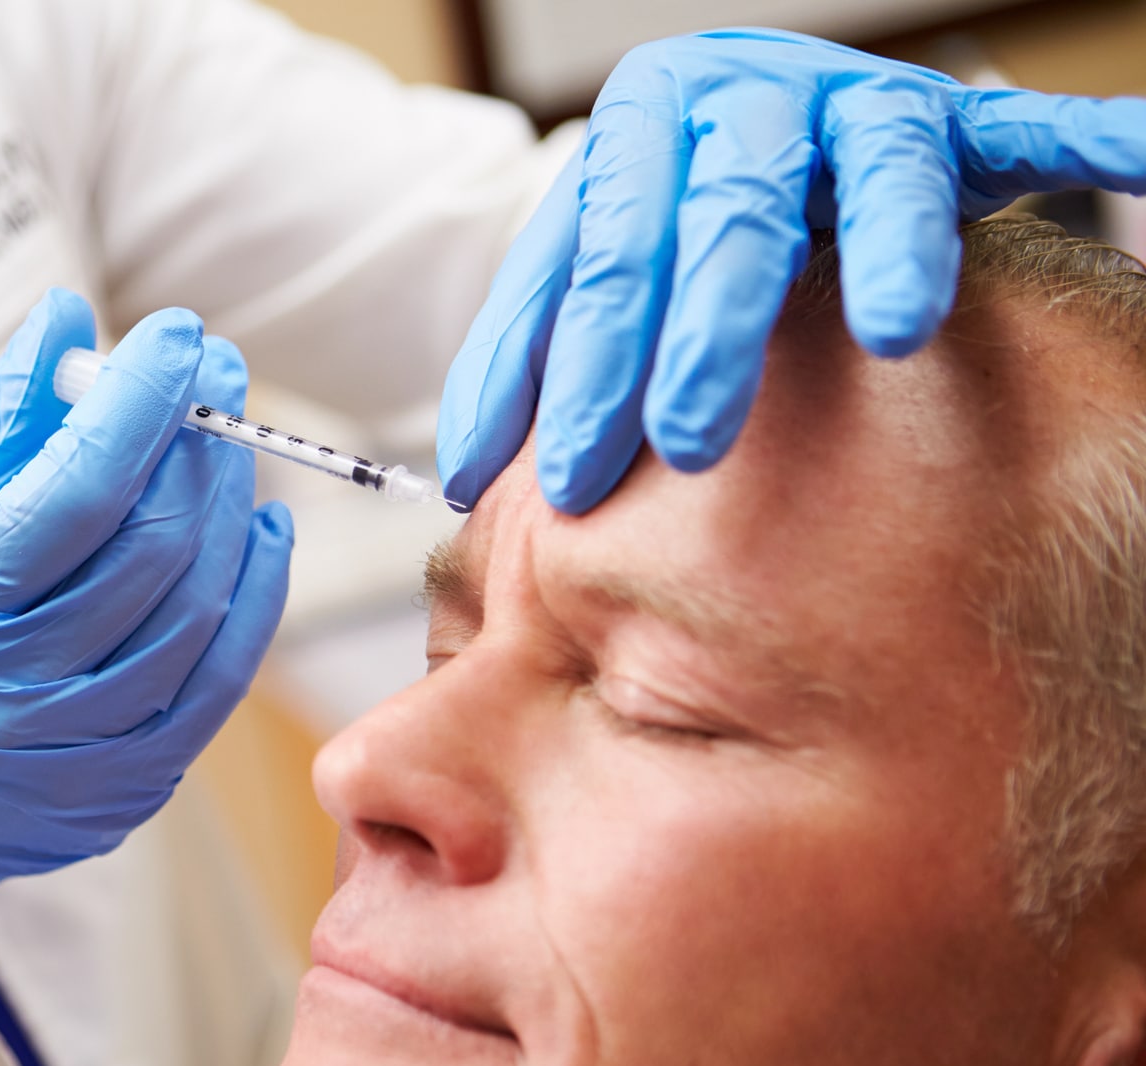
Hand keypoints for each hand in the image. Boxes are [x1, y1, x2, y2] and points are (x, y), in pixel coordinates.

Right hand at [0, 289, 291, 945]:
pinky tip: (256, 532)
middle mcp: (14, 698)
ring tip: (227, 445)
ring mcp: (78, 757)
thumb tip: (71, 316)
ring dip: (230, 510)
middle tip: (212, 372)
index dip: (140, 403)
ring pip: (198, 611)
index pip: (74, 493)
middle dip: (197, 444)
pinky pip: (219, 683)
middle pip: (150, 548)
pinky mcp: (126, 791)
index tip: (176, 334)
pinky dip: (253, 597)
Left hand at [438, 29, 1145, 513]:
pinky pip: (1032, 130)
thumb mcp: (578, 273)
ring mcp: (851, 107)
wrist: (731, 113)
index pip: (603, 261)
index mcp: (638, 137)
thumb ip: (523, 357)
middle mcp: (744, 108)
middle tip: (687, 445)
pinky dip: (1099, 142)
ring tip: (898, 328)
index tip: (563, 480)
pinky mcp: (951, 120)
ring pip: (873, 168)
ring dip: (888, 247)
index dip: (579, 371)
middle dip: (703, 334)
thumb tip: (460, 477)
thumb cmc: (652, 220)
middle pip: (723, 219)